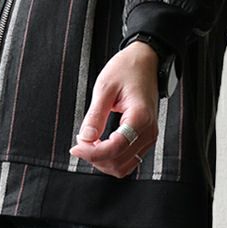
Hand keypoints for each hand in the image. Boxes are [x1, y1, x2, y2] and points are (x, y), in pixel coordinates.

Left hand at [69, 42, 159, 177]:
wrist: (147, 60)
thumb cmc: (127, 69)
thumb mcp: (105, 87)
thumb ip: (95, 115)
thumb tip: (85, 139)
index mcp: (140, 117)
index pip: (114, 149)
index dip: (91, 153)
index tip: (76, 146)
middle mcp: (149, 130)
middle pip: (118, 162)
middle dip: (95, 157)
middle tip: (82, 141)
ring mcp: (150, 135)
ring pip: (124, 166)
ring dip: (104, 161)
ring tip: (91, 144)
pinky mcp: (146, 137)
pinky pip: (129, 159)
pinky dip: (113, 158)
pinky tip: (102, 145)